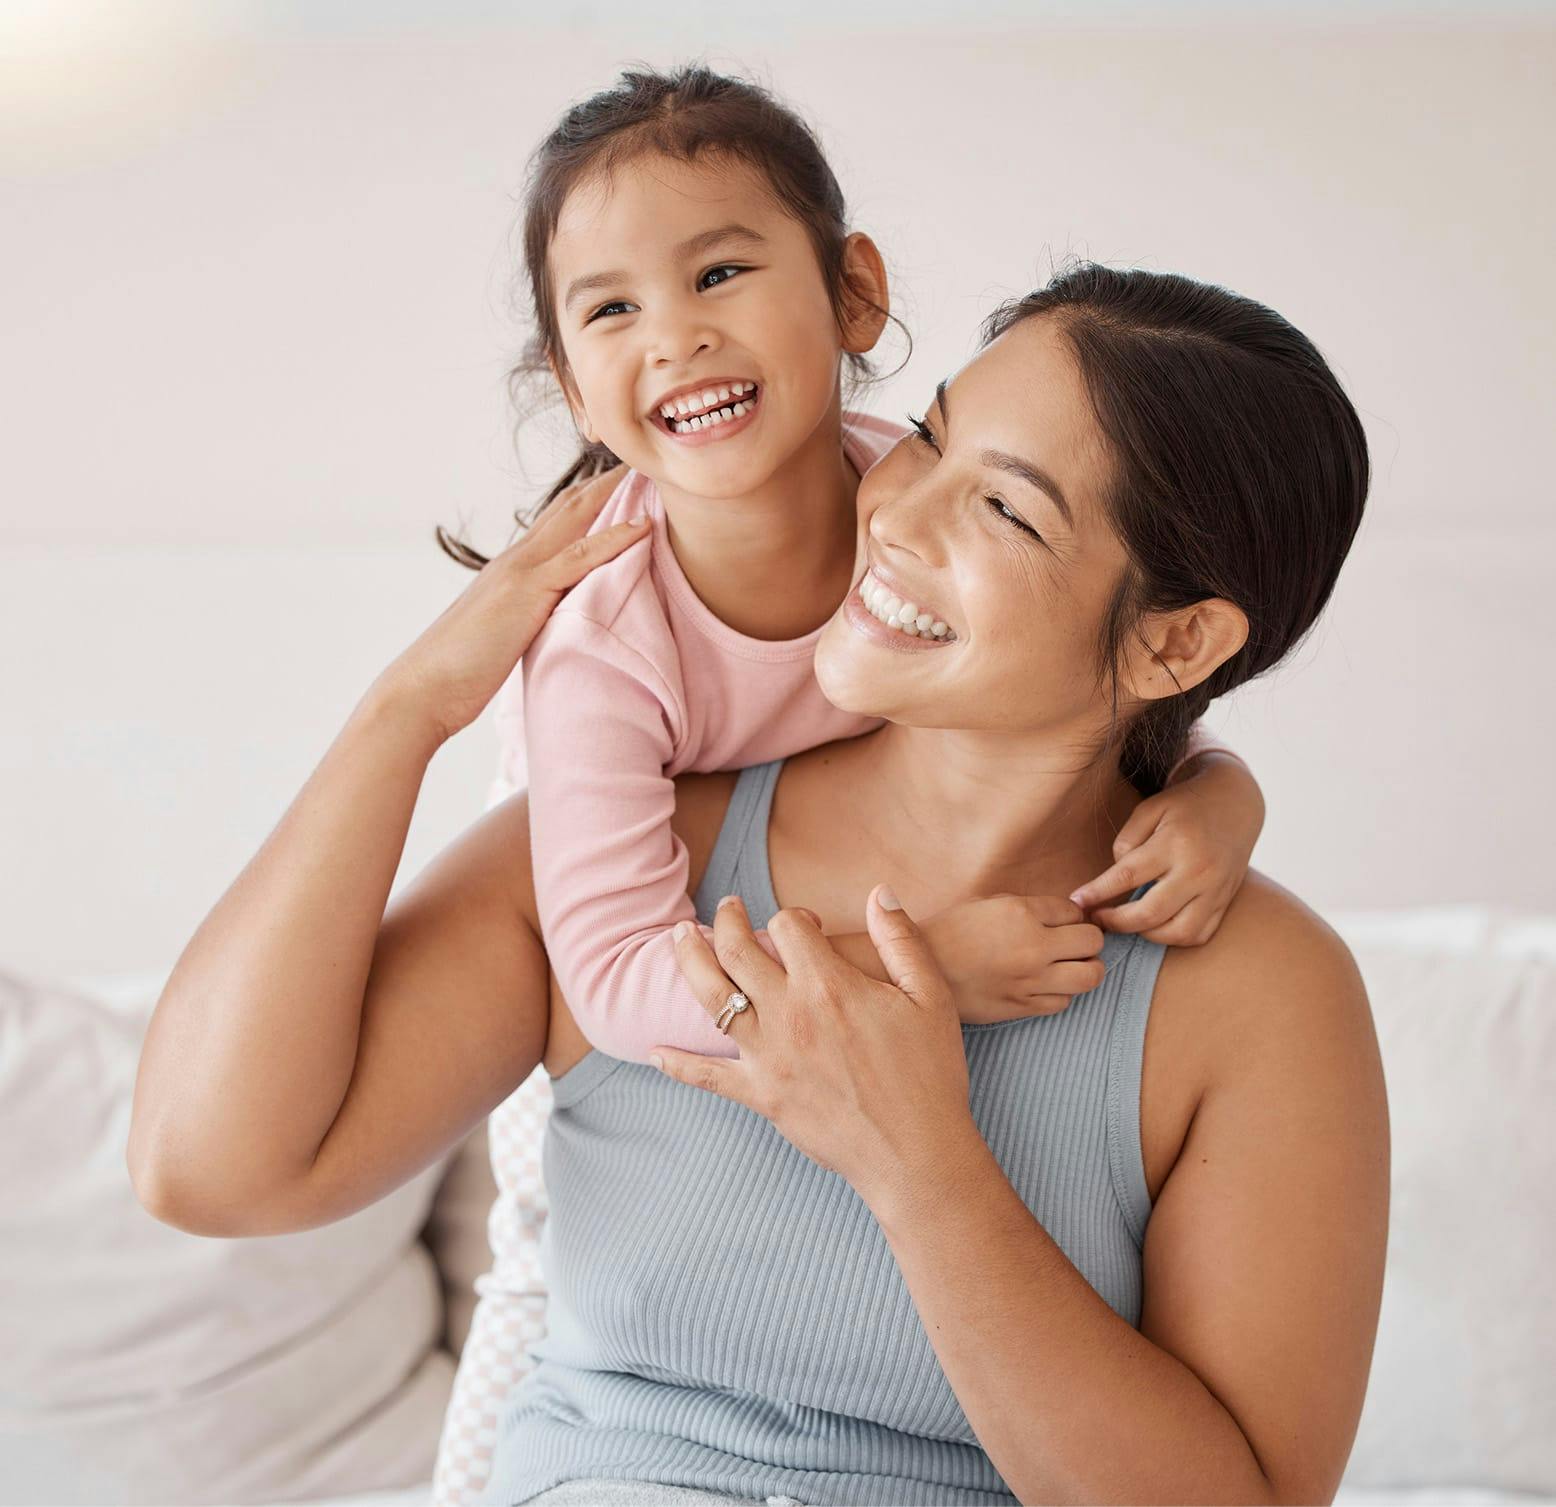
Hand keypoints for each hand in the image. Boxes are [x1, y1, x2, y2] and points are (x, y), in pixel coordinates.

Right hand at [373, 467, 638, 742]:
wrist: (425, 686)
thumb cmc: (461, 669)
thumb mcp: (504, 633)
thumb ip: (529, 617)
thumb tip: (554, 624)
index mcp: (512, 568)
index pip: (557, 520)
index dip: (591, 498)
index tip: (625, 482)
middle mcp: (517, 559)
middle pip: (569, 506)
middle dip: (607, 481)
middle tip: (644, 461)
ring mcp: (522, 571)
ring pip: (576, 518)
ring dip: (614, 494)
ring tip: (650, 474)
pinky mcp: (528, 591)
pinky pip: (579, 557)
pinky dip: (613, 539)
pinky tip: (642, 525)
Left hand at [652, 888, 977, 1204]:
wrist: (916, 1154)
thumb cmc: (930, 1074)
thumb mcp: (929, 996)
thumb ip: (901, 939)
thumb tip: (878, 893)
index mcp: (829, 985)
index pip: (787, 925)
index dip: (794, 916)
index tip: (804, 924)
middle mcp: (790, 1014)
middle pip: (737, 949)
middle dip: (726, 919)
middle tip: (725, 907)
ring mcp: (769, 1056)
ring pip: (711, 997)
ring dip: (689, 960)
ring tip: (680, 938)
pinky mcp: (761, 1095)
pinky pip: (706, 1076)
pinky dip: (677, 1063)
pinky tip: (654, 1050)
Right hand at [926, 895, 1104, 1022]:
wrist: (914, 971)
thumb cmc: (947, 932)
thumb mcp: (985, 903)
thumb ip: (1026, 906)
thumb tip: (1062, 913)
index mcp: (1020, 912)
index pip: (1075, 911)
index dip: (1071, 915)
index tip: (1059, 921)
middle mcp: (1032, 946)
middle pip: (1093, 941)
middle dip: (1087, 939)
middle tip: (1072, 942)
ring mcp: (1030, 981)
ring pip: (1090, 976)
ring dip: (1084, 968)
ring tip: (1068, 966)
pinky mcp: (1023, 1007)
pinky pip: (1064, 1002)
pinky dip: (1061, 992)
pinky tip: (1043, 985)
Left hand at [1068, 751, 1264, 944]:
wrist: (1236, 803)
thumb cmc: (1184, 806)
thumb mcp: (1150, 809)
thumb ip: (1127, 842)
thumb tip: (1115, 880)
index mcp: (1174, 843)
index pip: (1127, 877)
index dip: (1097, 893)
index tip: (1077, 901)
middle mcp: (1197, 871)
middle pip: (1149, 913)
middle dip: (1115, 922)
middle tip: (1096, 919)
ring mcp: (1215, 890)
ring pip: (1176, 932)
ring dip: (1145, 935)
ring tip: (1126, 922)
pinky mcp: (1225, 901)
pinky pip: (1198, 935)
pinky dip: (1173, 938)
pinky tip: (1155, 926)